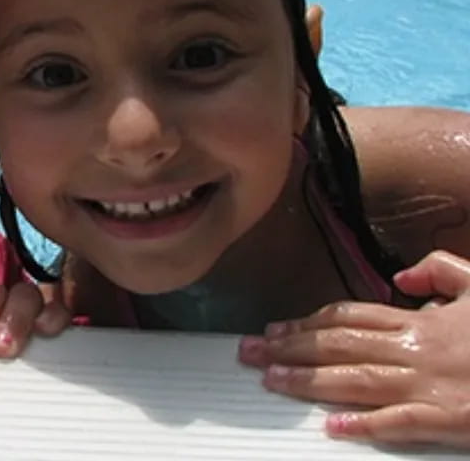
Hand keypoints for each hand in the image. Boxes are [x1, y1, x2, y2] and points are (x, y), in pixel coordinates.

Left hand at [238, 250, 469, 447]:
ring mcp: (431, 386)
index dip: (306, 321)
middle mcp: (417, 350)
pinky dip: (365, 425)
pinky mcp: (449, 420)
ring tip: (270, 379)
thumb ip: (442, 272)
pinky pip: (400, 424)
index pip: (348, 316)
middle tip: (249, 351)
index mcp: (422, 321)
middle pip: (338, 344)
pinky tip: (332, 426)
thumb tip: (404, 279)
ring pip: (355, 379)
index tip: (274, 327)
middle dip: (289, 347)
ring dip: (308, 381)